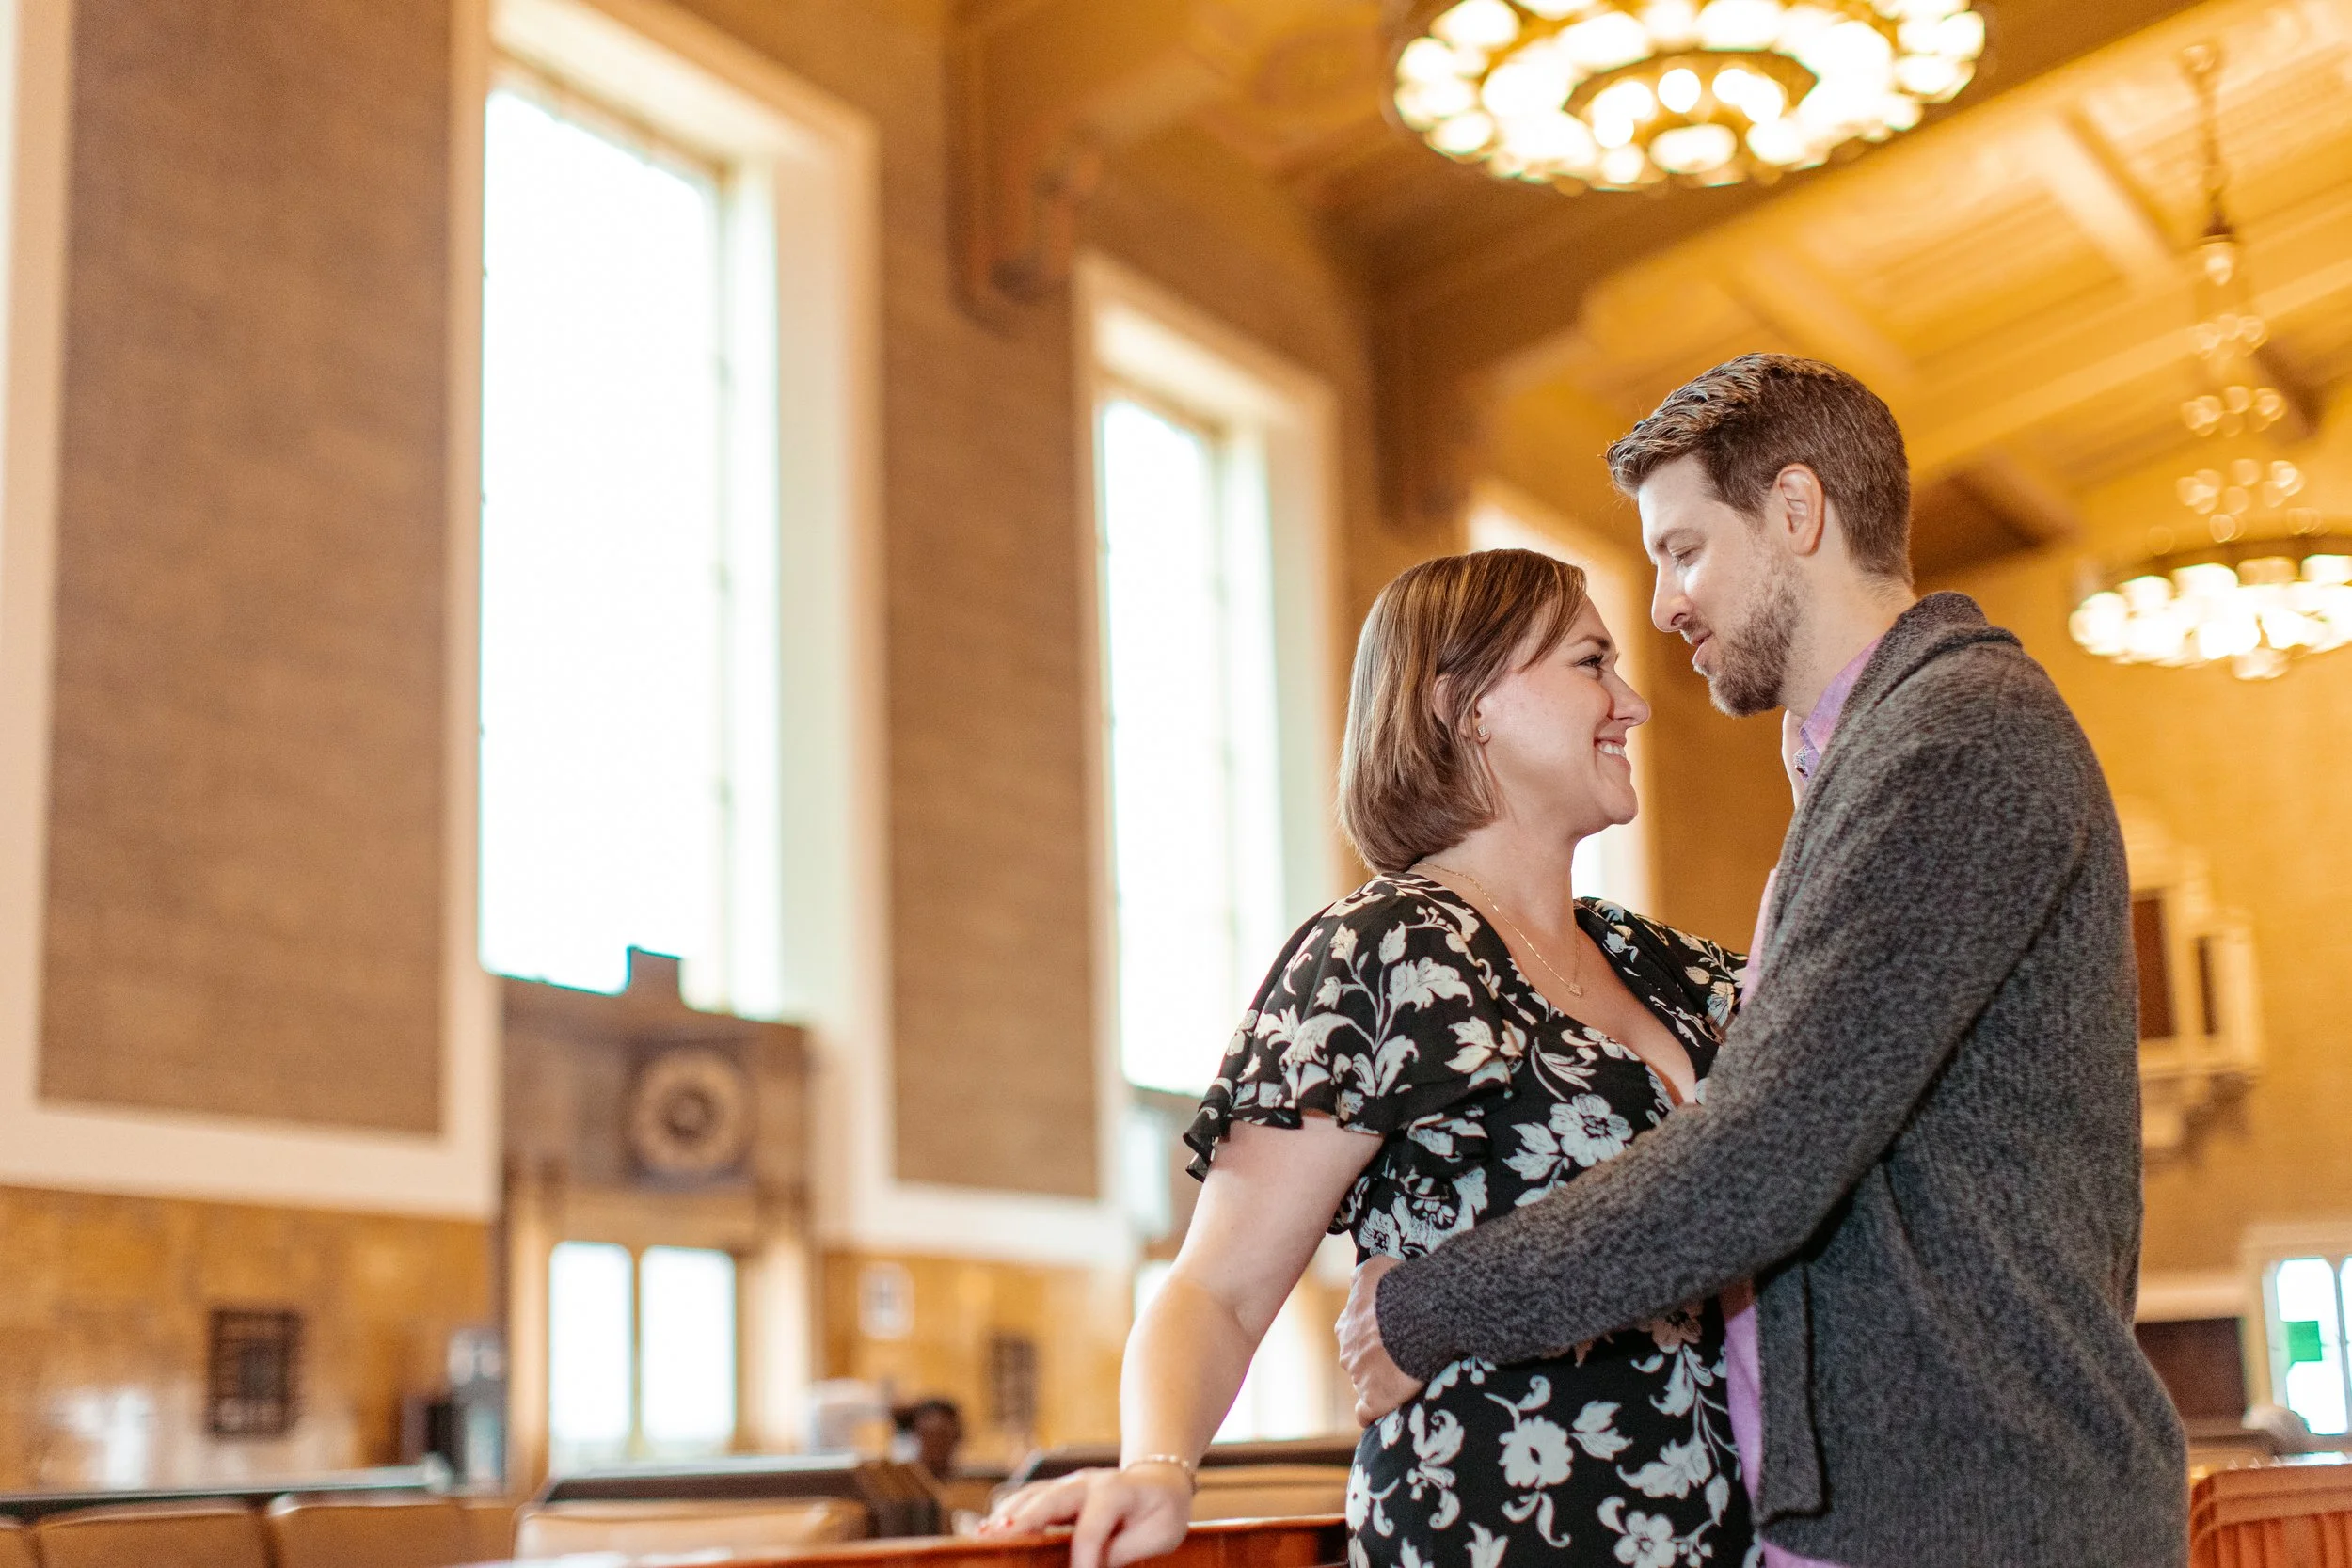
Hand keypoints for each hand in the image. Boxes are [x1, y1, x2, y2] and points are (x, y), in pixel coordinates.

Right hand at [978, 1463, 1192, 1567]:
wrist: (1160, 1480)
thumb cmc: (1161, 1512)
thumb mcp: (1159, 1535)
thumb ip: (1123, 1551)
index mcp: (1118, 1491)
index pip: (1093, 1527)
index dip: (1084, 1557)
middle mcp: (1088, 1482)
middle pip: (1052, 1499)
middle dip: (1026, 1520)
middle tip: (1000, 1539)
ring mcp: (1070, 1484)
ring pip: (1033, 1495)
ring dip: (1008, 1515)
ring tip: (984, 1536)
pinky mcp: (1057, 1492)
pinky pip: (1028, 1499)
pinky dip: (1007, 1513)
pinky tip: (986, 1530)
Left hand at [1337, 1254, 1423, 1425]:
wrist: (1419, 1313)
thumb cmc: (1399, 1288)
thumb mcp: (1374, 1269)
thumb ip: (1362, 1277)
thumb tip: (1356, 1279)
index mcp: (1347, 1324)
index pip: (1354, 1335)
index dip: (1373, 1337)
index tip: (1392, 1336)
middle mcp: (1347, 1351)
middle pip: (1358, 1361)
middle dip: (1375, 1361)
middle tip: (1404, 1357)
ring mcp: (1358, 1377)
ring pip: (1364, 1384)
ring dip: (1380, 1383)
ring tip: (1406, 1379)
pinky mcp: (1374, 1399)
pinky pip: (1366, 1414)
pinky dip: (1374, 1414)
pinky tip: (1386, 1410)